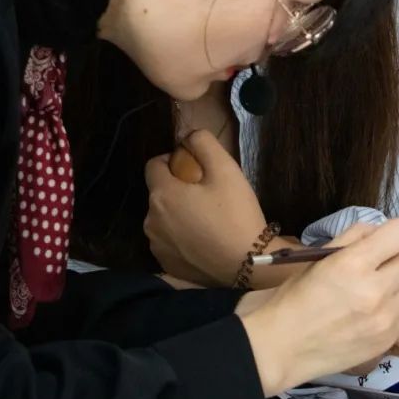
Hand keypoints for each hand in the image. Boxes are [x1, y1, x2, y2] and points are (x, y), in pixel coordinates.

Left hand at [144, 130, 267, 286]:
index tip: (198, 170)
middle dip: (178, 189)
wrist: (248, 263)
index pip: (154, 164)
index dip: (174, 160)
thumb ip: (204, 143)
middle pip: (159, 192)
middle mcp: (150, 219)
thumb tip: (187, 135)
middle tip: (210, 196)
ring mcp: (156, 245)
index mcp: (162, 193)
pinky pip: (169, 241)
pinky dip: (182, 237)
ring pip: (163, 217)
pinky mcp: (166, 264)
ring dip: (178, 213)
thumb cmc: (236, 214)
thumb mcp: (226, 170)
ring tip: (209, 220)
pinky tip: (205, 241)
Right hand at [238, 219, 398, 395]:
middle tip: (376, 267)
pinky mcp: (387, 340)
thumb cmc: (294, 297)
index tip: (384, 241)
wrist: (280, 348)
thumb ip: (355, 236)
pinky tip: (375, 311)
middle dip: (396, 258)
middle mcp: (375, 290)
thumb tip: (381, 232)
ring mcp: (385, 319)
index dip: (395, 232)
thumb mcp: (320, 256)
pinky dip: (396, 306)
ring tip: (376, 291)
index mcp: (353, 263)